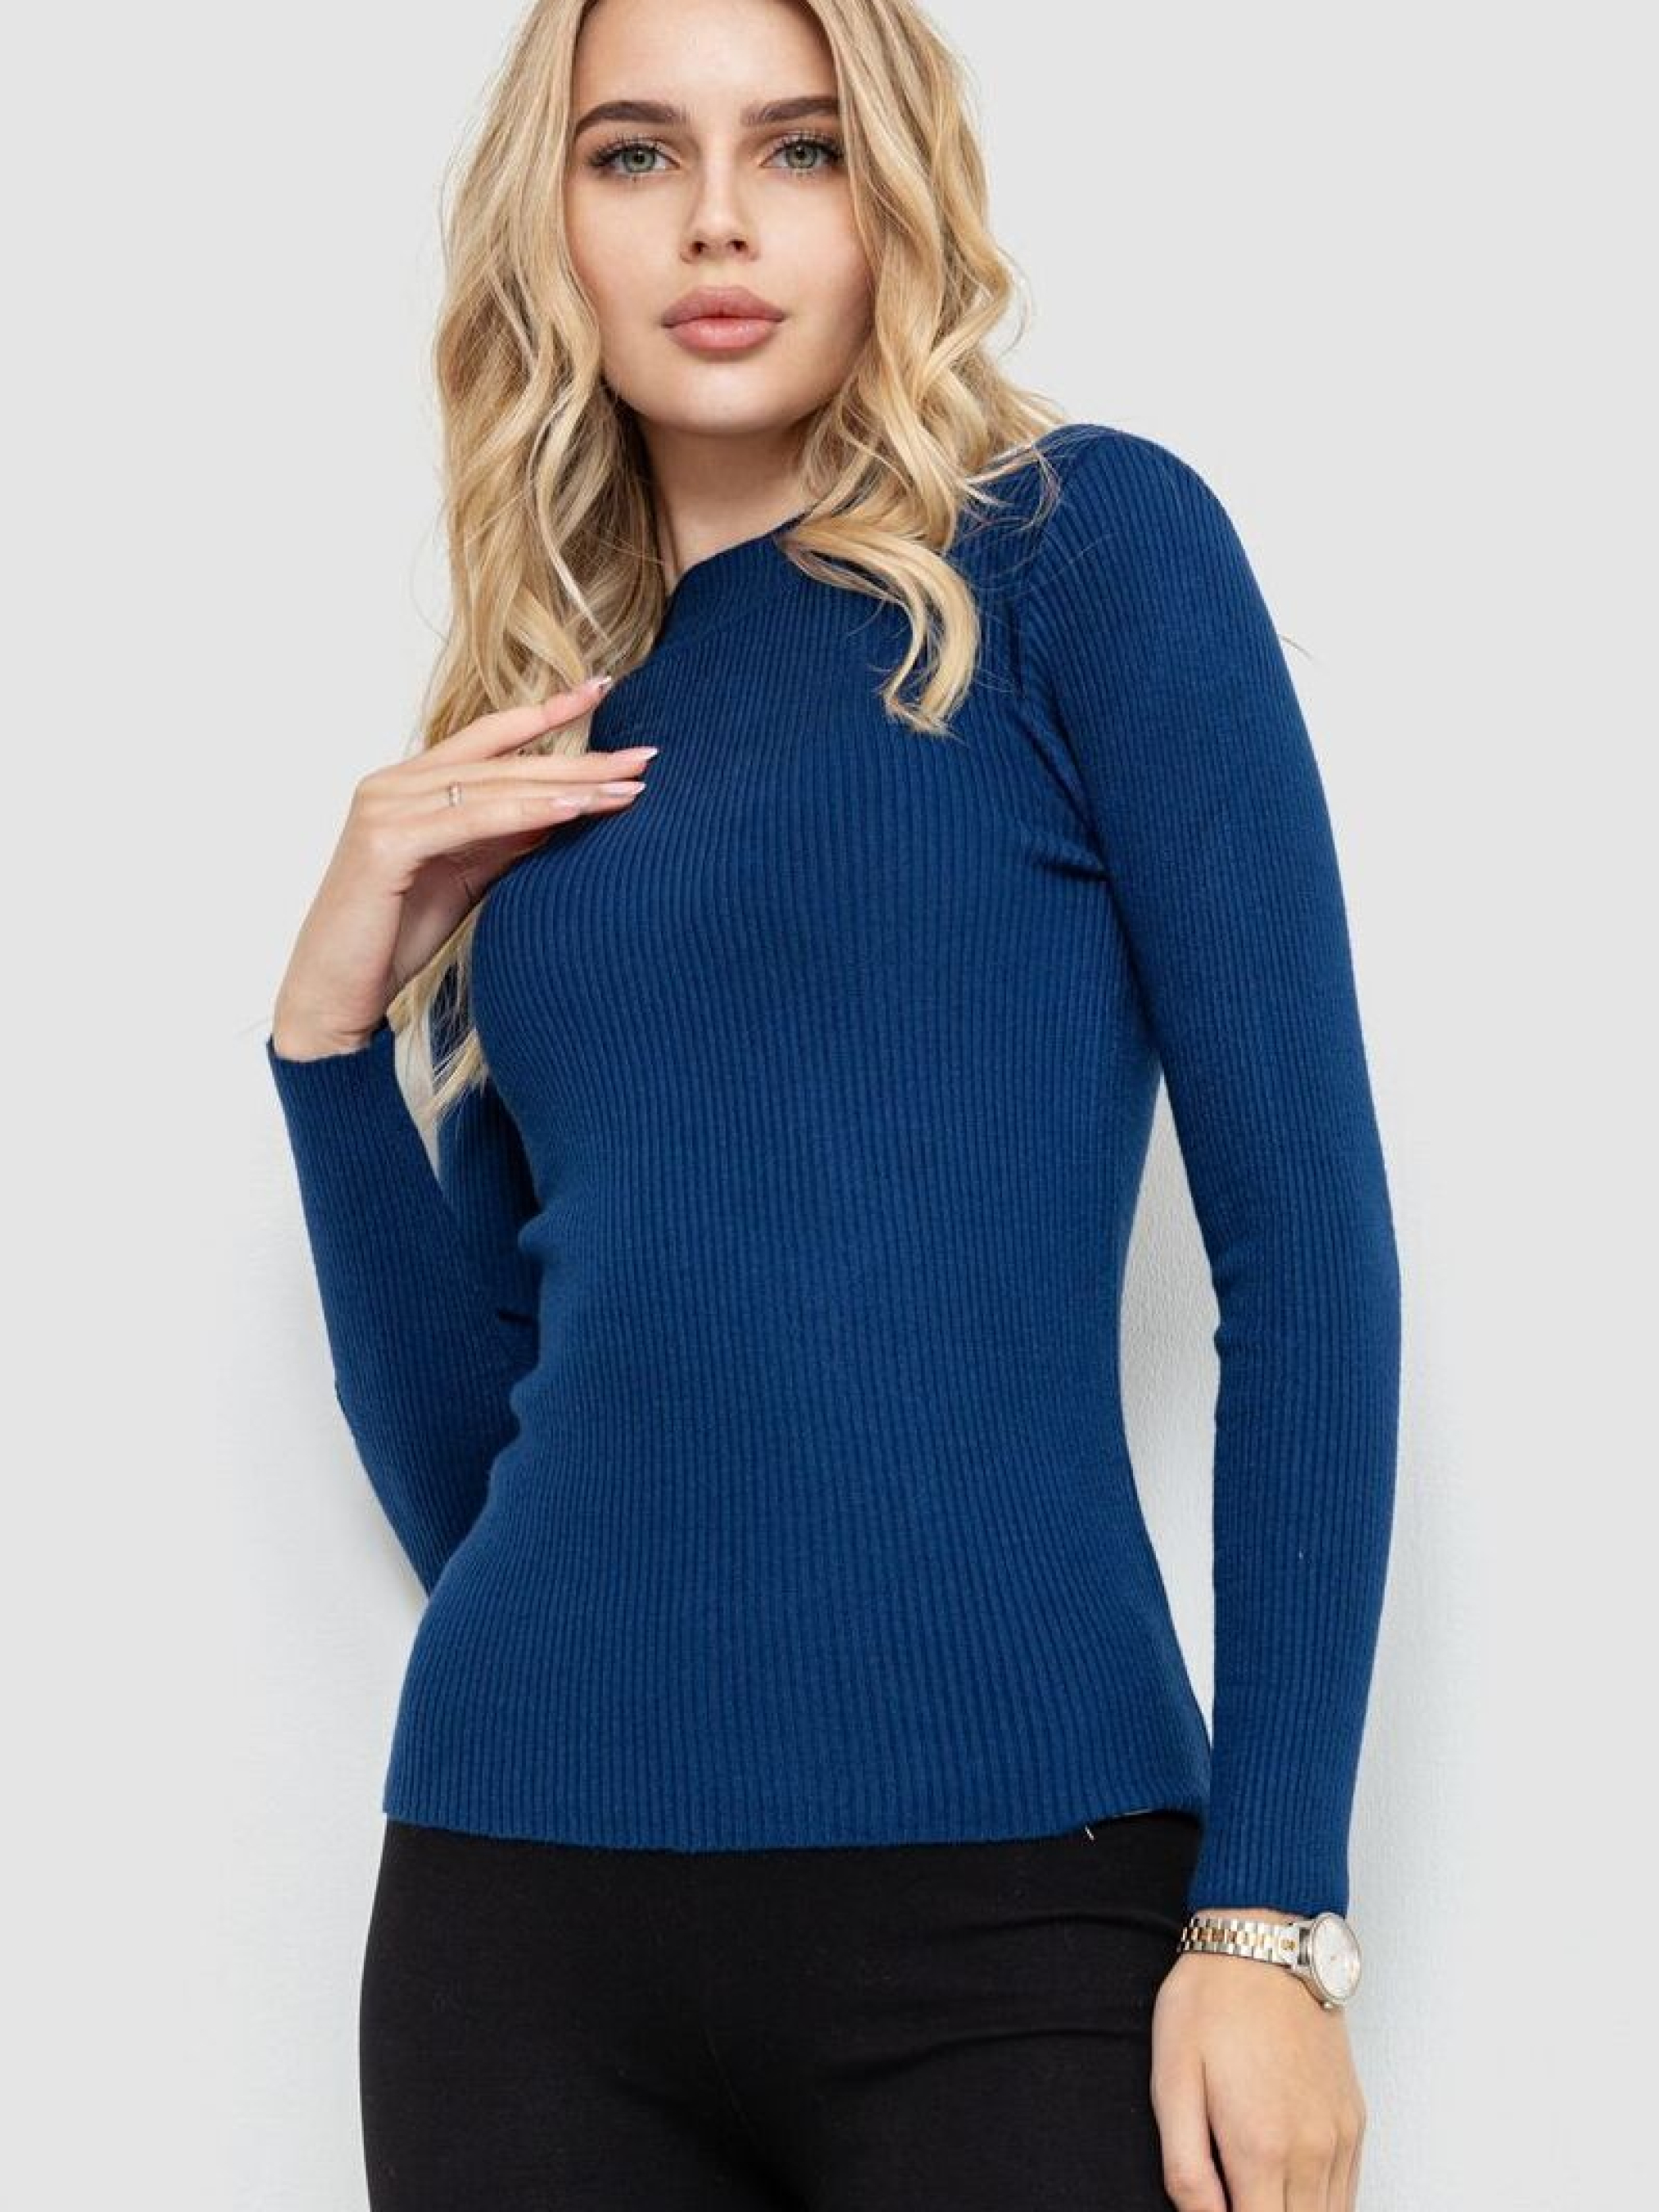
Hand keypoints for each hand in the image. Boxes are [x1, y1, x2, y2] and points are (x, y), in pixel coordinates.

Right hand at [271, 676, 656, 1058]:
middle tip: (645, 756)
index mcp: (409, 785)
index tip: (603, 690)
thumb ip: (506, 836)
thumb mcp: (467, 876)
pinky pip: (474, 819)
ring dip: (568, 785)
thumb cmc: (394, 938)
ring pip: (496, 786)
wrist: (335, 993)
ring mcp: (387, 807)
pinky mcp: (386, 841)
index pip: (488, 737)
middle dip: (579, 757)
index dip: (547, 713)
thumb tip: (567, 807)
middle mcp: (393, 784)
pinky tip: (575, 808)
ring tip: (629, 785)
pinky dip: (528, 812)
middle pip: (504, 760)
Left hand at [1151, 1909, 1366, 2210]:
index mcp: (1261, 2148)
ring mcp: (1340, 2136)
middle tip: (1234, 2199)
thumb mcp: (1171, 2078)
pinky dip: (1322, 2207)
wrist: (1264, 1941)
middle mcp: (1311, 2151)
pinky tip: (1289, 2194)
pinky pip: (1349, 2192)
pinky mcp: (1354, 2120)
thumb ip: (1186, 2167)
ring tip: (1256, 2194)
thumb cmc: (1209, 2002)